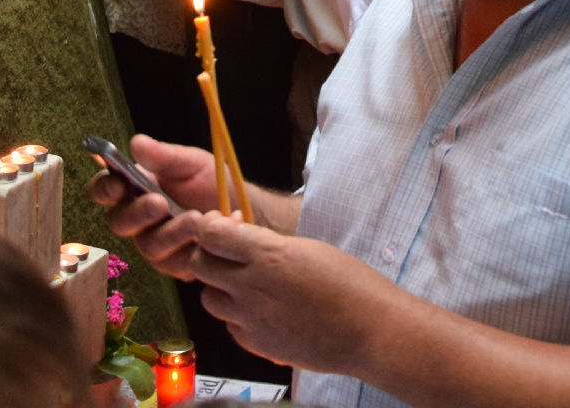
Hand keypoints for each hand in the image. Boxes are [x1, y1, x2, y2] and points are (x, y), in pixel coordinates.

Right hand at [90, 135, 230, 281]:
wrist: (243, 207)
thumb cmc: (212, 181)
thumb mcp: (192, 163)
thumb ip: (164, 156)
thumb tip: (136, 143)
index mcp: (135, 187)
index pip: (105, 189)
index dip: (104, 189)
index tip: (117, 185)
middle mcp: (138, 218)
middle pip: (119, 222)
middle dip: (138, 213)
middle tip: (159, 203)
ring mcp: (155, 244)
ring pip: (148, 246)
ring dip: (170, 233)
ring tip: (194, 218)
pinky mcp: (175, 265)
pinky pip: (174, 264)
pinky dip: (191, 250)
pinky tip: (206, 237)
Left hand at [186, 217, 388, 372]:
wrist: (369, 330)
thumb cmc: (349, 284)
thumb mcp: (306, 248)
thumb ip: (267, 245)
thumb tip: (242, 241)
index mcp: (267, 255)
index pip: (210, 234)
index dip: (210, 226)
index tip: (220, 225)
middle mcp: (251, 288)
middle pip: (200, 265)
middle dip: (209, 254)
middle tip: (229, 252)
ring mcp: (251, 320)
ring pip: (209, 298)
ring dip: (220, 287)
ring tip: (245, 283)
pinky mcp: (257, 345)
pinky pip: (230, 325)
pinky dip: (236, 316)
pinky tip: (259, 310)